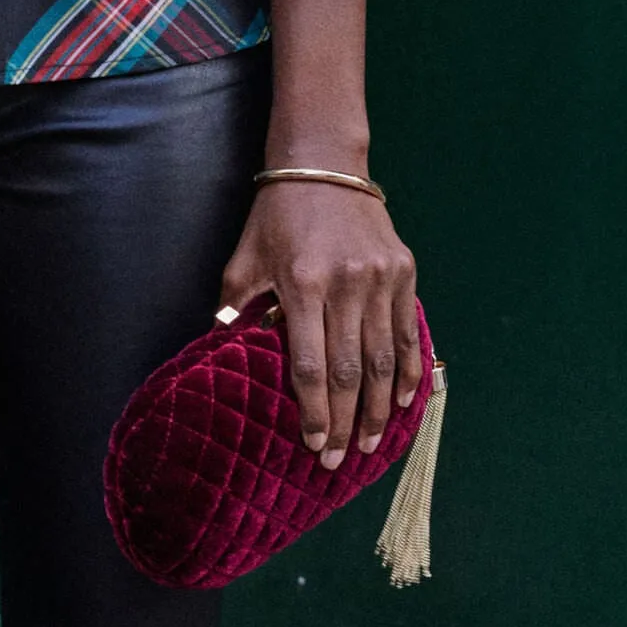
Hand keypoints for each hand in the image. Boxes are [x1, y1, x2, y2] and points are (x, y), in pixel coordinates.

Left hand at [216, 174, 419, 471]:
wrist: (324, 165)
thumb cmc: (276, 217)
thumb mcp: (245, 258)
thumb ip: (234, 307)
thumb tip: (219, 353)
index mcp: (302, 284)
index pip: (308, 365)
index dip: (313, 412)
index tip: (313, 446)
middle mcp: (346, 283)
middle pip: (348, 370)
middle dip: (345, 422)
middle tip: (340, 461)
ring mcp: (380, 277)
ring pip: (383, 357)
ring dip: (379, 407)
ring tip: (372, 442)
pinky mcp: (403, 270)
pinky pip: (407, 331)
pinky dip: (407, 368)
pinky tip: (403, 399)